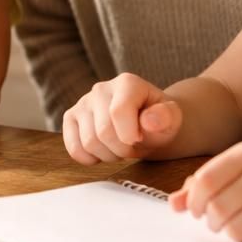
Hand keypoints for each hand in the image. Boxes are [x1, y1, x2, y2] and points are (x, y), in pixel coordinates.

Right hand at [62, 72, 182, 163]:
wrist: (147, 124)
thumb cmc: (159, 121)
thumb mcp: (171, 119)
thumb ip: (164, 118)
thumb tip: (149, 121)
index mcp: (127, 83)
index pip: (118, 112)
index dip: (130, 135)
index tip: (140, 139)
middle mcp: (101, 89)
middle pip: (103, 131)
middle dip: (122, 149)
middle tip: (133, 147)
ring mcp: (83, 103)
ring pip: (88, 142)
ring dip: (108, 155)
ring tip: (120, 148)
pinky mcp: (70, 117)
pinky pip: (73, 148)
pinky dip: (89, 158)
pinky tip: (103, 151)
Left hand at [170, 139, 241, 241]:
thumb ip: (208, 183)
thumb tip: (174, 204)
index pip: (206, 180)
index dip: (195, 201)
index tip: (197, 211)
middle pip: (218, 207)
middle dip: (211, 222)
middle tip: (218, 223)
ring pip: (235, 228)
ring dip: (231, 235)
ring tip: (238, 229)